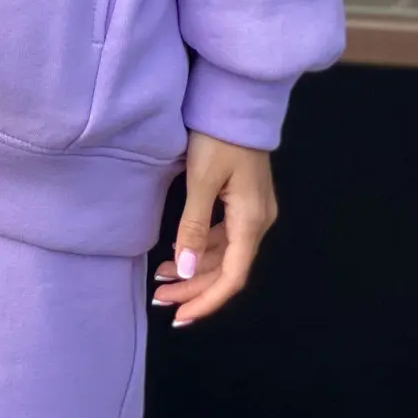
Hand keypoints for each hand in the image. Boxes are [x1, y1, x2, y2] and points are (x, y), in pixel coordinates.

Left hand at [152, 130, 277, 325]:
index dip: (207, 301)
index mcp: (251, 221)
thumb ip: (193, 227)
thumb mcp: (200, 180)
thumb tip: (185, 271)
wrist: (237, 101)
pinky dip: (200, 249)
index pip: (232, 277)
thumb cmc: (217, 137)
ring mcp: (253, 211)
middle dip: (194, 287)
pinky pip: (223, 236)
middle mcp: (258, 221)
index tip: (181, 316)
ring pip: (224, 254)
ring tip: (161, 279)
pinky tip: (177, 253)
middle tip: (160, 299)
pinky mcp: (243, 200)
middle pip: (227, 269)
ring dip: (194, 270)